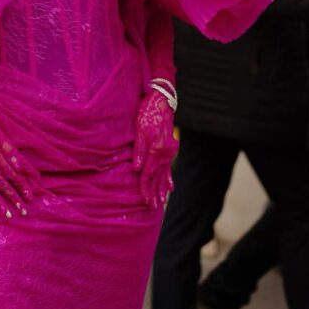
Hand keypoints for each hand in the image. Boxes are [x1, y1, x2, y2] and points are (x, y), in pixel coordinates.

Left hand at [132, 88, 178, 209]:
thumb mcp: (140, 130)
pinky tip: (171, 187)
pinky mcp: (170, 147)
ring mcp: (169, 151)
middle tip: (152, 208)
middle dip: (155, 193)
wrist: (162, 101)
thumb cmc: (147, 113)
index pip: (148, 174)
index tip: (144, 201)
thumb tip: (137, 170)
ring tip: (162, 202)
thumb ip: (139, 150)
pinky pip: (169, 166)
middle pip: (158, 177)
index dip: (145, 188)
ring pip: (164, 174)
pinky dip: (169, 178)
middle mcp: (165, 153)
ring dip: (162, 189)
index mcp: (156, 150)